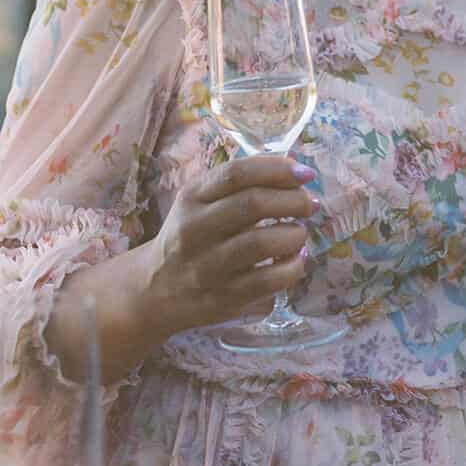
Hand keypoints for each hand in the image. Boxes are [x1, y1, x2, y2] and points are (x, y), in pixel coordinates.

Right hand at [140, 155, 317, 335]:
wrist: (155, 290)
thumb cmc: (191, 235)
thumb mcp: (201, 200)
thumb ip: (241, 182)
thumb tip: (296, 168)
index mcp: (192, 197)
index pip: (237, 173)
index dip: (278, 169)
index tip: (306, 173)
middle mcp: (195, 230)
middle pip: (253, 204)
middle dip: (293, 200)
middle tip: (310, 204)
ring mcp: (207, 266)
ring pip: (262, 243)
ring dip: (295, 234)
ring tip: (299, 233)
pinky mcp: (223, 297)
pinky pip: (269, 280)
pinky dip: (293, 267)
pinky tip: (296, 259)